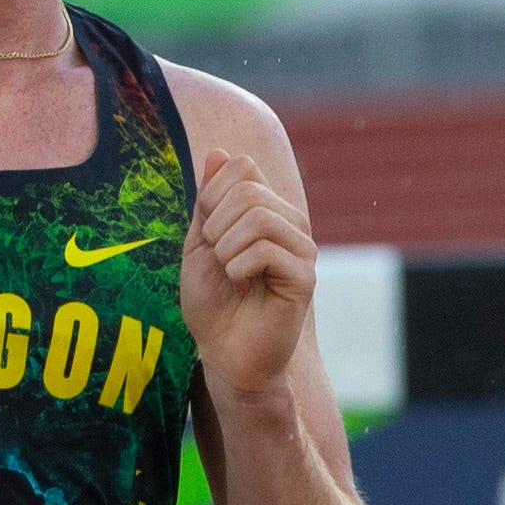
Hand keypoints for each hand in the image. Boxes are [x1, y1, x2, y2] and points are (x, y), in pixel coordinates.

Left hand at [181, 150, 313, 406]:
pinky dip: (238, 268)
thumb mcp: (199, 243)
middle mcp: (292, 224)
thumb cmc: (211, 301)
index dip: (209, 198)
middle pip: (248, 190)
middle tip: (219, 259)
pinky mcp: (305, 277)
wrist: (222, 352)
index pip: (241, 168)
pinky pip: (266, 250)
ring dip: (226, 249)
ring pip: (259, 218)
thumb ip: (208, 201)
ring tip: (230, 273)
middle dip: (214, 226)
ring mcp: (303, 249)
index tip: (209, 236)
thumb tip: (220, 152)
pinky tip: (242, 286)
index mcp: (268, 211)